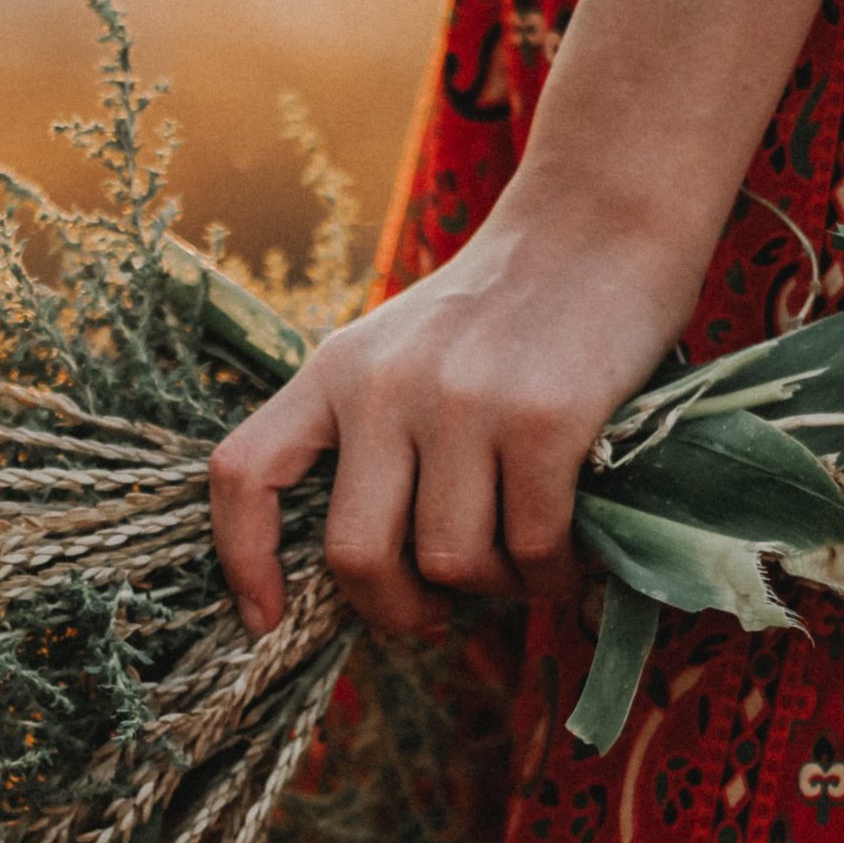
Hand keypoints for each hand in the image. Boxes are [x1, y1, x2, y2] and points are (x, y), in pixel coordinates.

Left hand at [209, 176, 708, 634]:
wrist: (600, 222)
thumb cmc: (505, 307)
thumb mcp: (403, 348)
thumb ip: (372, 433)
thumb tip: (368, 572)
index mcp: (334, 370)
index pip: (246, 471)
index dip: (242, 559)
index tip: (267, 620)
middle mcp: (383, 385)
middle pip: (356, 554)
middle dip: (397, 611)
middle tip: (435, 612)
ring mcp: (462, 400)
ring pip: (451, 561)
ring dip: (491, 589)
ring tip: (520, 566)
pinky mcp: (543, 418)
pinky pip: (531, 546)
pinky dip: (551, 575)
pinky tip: (566, 560)